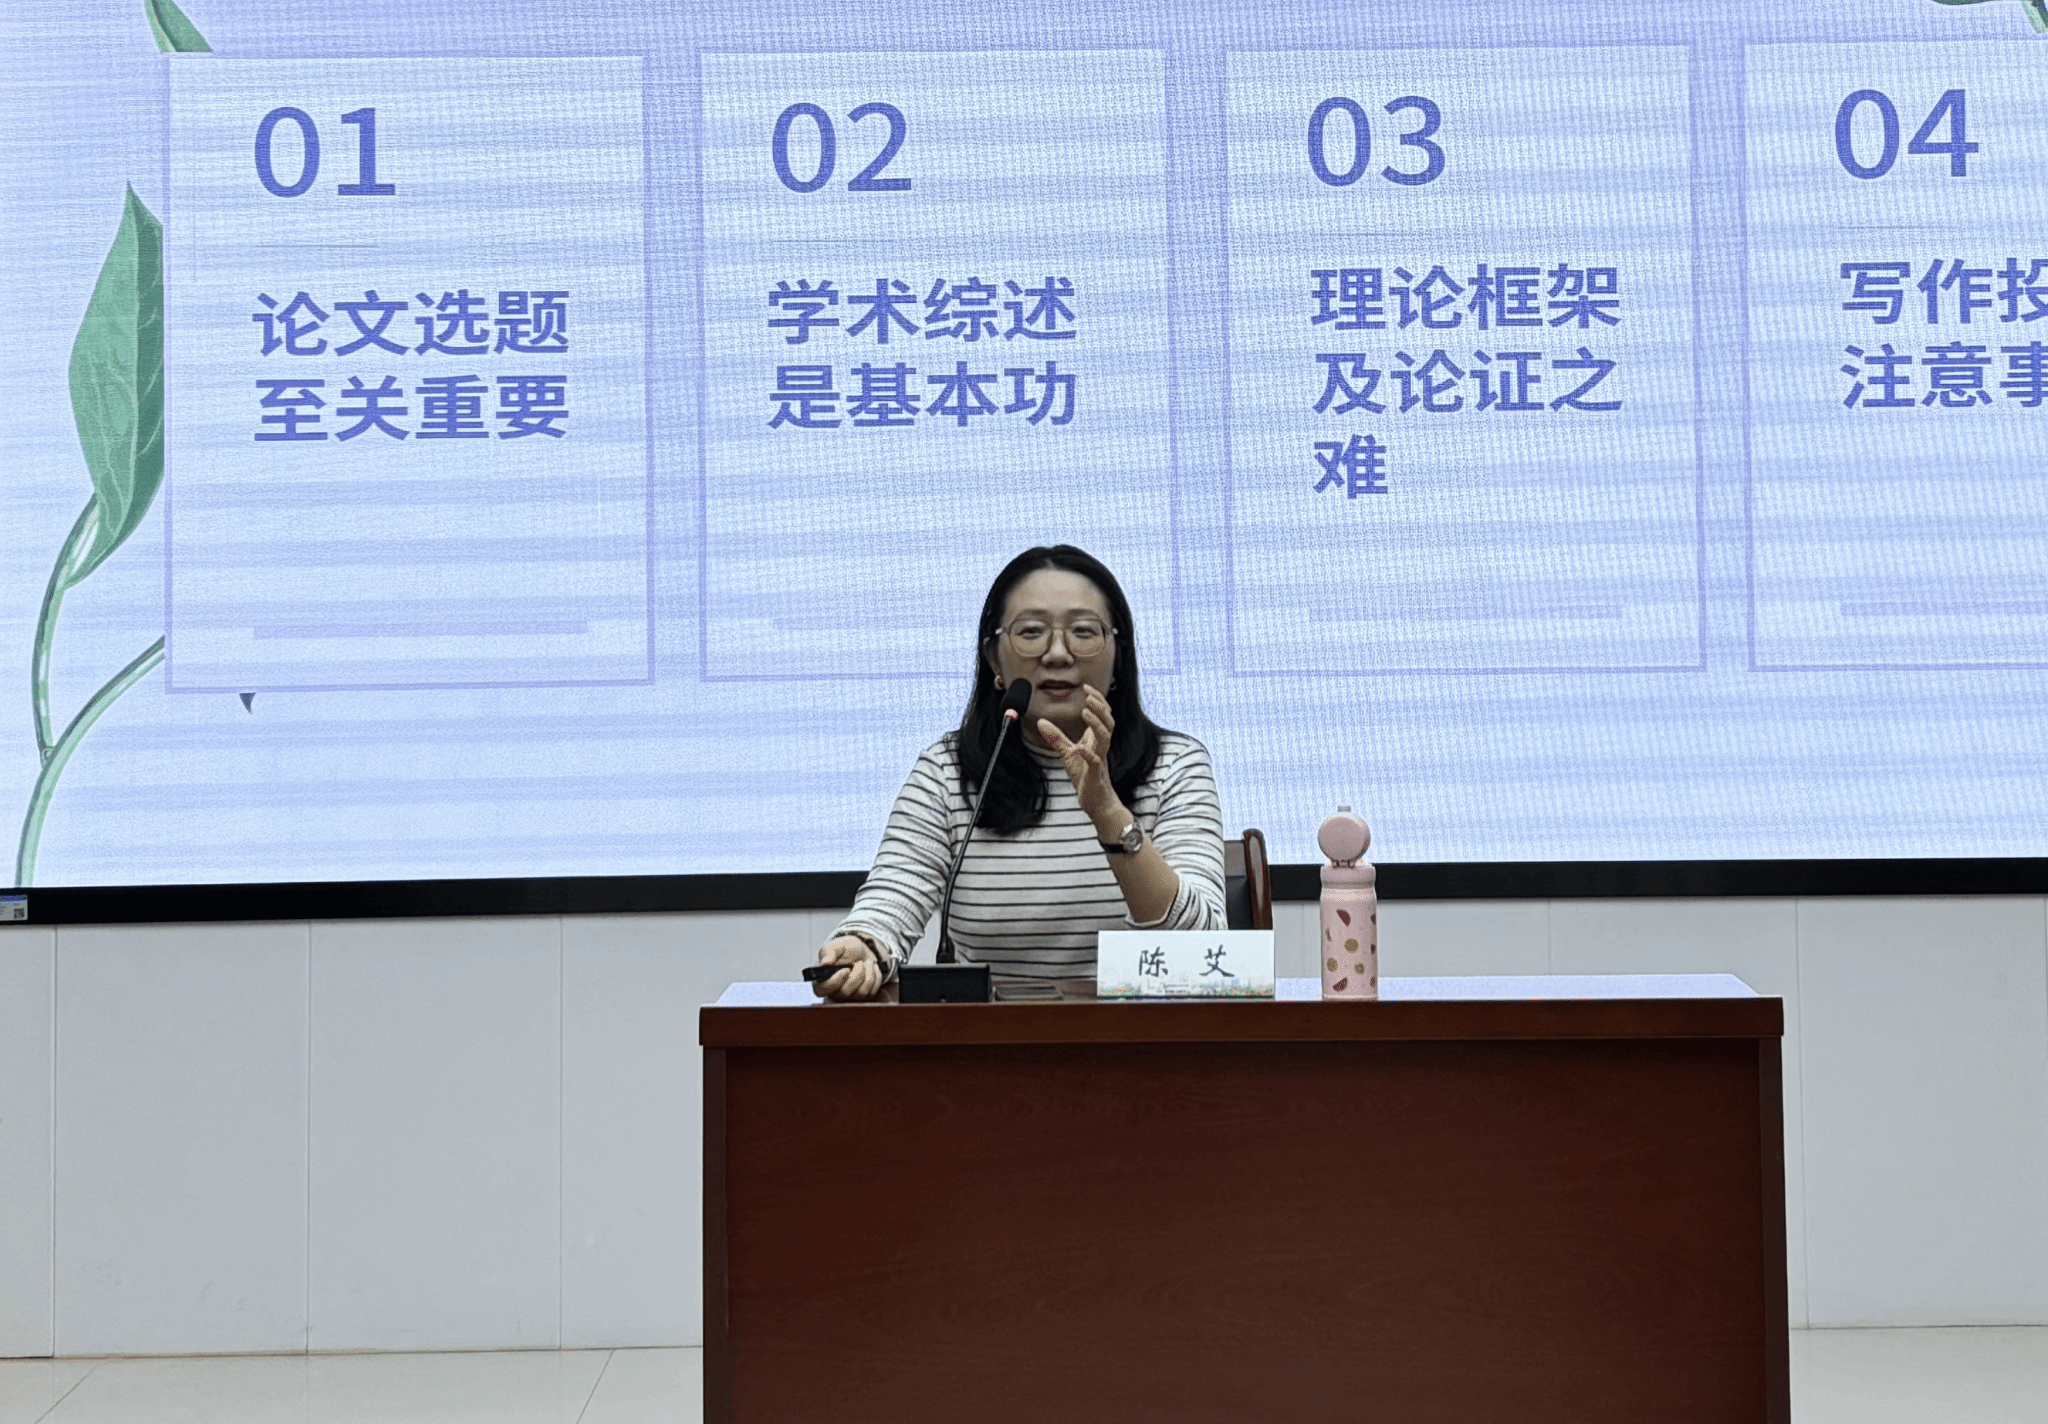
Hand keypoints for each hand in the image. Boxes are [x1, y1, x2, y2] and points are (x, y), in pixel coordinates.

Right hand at [812, 935, 886, 1000]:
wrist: (864, 951)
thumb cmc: (847, 950)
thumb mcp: (837, 945)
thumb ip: (828, 951)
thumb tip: (824, 962)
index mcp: (823, 979)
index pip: (821, 990)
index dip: (834, 982)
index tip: (846, 970)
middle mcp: (835, 991)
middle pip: (845, 992)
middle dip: (856, 975)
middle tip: (859, 963)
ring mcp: (850, 996)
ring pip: (861, 993)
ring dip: (868, 973)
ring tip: (867, 963)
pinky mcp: (864, 997)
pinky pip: (872, 991)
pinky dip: (875, 976)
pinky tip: (871, 969)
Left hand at [1037, 685, 1123, 828]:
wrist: (1096, 800)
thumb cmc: (1085, 775)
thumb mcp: (1067, 753)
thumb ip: (1056, 737)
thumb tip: (1041, 722)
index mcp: (1096, 740)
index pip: (1102, 715)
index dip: (1097, 700)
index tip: (1087, 688)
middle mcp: (1101, 747)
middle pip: (1108, 722)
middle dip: (1100, 708)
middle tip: (1089, 696)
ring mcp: (1100, 760)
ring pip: (1105, 739)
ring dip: (1096, 724)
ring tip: (1085, 711)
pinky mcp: (1095, 775)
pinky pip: (1096, 763)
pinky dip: (1089, 755)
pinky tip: (1080, 748)